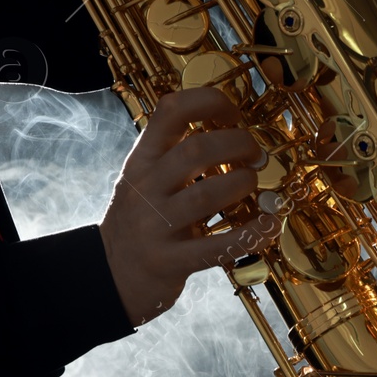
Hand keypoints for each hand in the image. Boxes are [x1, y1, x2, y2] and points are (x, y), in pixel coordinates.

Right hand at [97, 87, 274, 326]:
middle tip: (255, 155)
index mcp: (140, 160)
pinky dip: (252, 234)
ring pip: (208, 194)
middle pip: (197, 149)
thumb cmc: (136, 222)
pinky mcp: (171, 261)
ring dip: (243, 185)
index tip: (232, 113)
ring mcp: (156, 225)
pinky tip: (269, 226)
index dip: (209, 102)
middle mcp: (145, 187)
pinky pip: (218, 246)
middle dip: (238, 145)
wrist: (108, 274)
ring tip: (255, 186)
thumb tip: (229, 132)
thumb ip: (172, 156)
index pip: (170, 110)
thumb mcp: (142, 179)